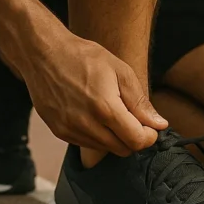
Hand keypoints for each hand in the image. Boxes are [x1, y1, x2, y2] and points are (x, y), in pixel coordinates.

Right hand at [12, 23, 167, 155]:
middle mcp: (86, 125)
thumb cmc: (84, 57)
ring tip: (112, 112)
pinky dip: (97, 136)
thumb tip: (159, 124)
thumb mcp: (120, 71)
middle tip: (134, 119)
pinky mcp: (59, 132)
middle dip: (134, 138)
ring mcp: (70, 130)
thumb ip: (140, 101)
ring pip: (105, 149)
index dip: (149, 136)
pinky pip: (87, 144)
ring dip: (115, 137)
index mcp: (105, 108)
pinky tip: (95, 115)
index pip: (136, 141)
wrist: (44, 54)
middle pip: (123, 149)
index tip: (150, 126)